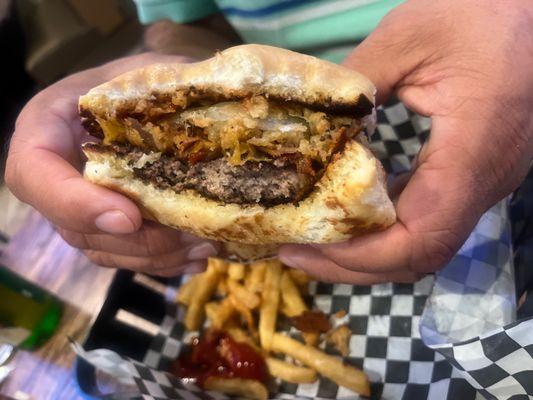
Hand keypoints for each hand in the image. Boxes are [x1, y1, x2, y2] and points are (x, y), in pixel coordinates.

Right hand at [5, 53, 219, 276]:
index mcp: (49, 124)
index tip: (130, 217)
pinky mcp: (107, 225)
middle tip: (192, 235)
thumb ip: (166, 92)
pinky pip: (126, 256)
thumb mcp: (158, 70)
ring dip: (156, 256)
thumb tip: (214, 122)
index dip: (74, 203)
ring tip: (206, 245)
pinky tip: (197, 256)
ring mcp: (79, 204)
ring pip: (104, 250)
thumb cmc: (151, 78)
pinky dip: (163, 262)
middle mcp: (56, 172)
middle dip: (136, 241)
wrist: (157, 97)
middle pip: (73, 227)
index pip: (33, 172)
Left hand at [279, 0, 532, 283]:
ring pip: (424, 242)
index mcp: (470, 154)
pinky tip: (349, 212)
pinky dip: (384, 227)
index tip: (304, 248)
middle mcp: (482, 182)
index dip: (359, 257)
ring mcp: (481, 180)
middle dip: (352, 264)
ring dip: (367, 250)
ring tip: (312, 239)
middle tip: (295, 250)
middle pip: (418, 254)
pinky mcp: (473, 171)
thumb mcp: (408, 37)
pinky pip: (429, 216)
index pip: (419, 238)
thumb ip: (355, 86)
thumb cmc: (486, 12)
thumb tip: (311, 126)